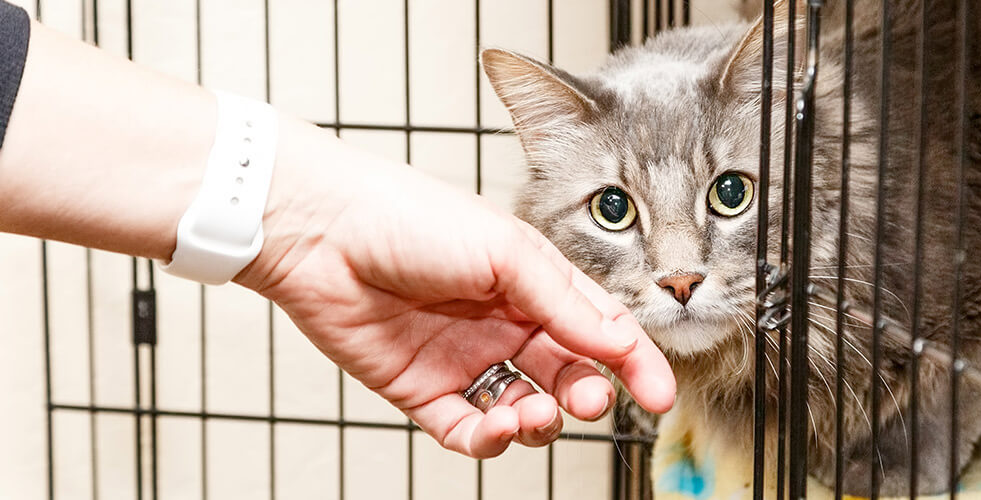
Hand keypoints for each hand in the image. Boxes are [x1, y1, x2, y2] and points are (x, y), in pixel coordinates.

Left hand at [237, 119, 675, 457]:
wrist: (321, 232)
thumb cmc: (411, 218)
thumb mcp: (505, 251)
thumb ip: (563, 301)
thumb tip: (620, 343)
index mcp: (531, 282)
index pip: (597, 328)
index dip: (633, 362)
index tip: (659, 395)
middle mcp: (503, 323)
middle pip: (565, 375)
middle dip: (585, 394)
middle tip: (587, 400)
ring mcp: (464, 359)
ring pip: (523, 409)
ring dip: (540, 421)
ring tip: (533, 413)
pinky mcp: (423, 390)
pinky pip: (469, 430)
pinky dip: (492, 439)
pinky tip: (497, 425)